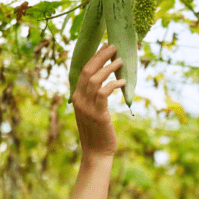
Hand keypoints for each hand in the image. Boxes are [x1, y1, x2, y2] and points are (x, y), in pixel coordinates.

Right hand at [72, 43, 124, 158]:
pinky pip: (104, 93)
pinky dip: (113, 84)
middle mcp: (78, 99)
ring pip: (95, 80)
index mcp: (76, 97)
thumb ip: (94, 97)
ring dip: (109, 67)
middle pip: (87, 71)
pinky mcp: (98, 114)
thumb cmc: (98, 132)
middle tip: (113, 46)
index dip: (94, 57)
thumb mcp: (92, 111)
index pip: (83, 71)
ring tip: (120, 60)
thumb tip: (103, 82)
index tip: (105, 46)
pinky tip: (122, 81)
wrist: (96, 152)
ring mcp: (86, 107)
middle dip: (101, 56)